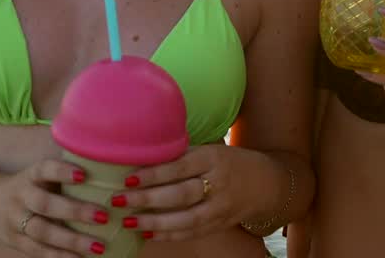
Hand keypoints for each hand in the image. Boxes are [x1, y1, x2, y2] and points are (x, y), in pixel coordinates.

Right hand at [0, 158, 108, 256]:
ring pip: (42, 232)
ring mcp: (16, 221)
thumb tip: (110, 171)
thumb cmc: (29, 186)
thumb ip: (65, 174)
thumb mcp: (40, 174)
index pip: (45, 169)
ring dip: (71, 241)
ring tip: (99, 247)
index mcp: (30, 176)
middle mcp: (21, 197)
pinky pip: (37, 251)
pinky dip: (59, 257)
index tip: (84, 175)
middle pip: (46, 204)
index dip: (62, 171)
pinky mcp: (15, 242)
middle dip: (75, 211)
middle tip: (104, 216)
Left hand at [115, 143, 247, 241]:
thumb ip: (182, 155)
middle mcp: (219, 183)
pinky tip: (148, 233)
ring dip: (154, 222)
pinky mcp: (221, 224)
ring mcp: (222, 207)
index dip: (153, 174)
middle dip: (147, 199)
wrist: (265, 182)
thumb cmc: (228, 162)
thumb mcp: (210, 150)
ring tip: (128, 221)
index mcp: (214, 158)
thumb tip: (141, 157)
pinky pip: (192, 232)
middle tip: (118, 200)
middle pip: (181, 194)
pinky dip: (169, 235)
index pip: (179, 167)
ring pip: (186, 219)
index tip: (128, 179)